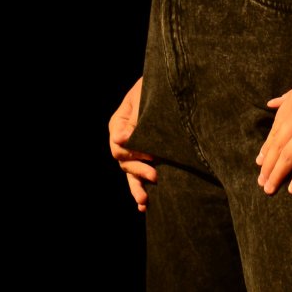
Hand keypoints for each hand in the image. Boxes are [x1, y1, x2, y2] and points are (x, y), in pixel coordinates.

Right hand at [109, 77, 157, 211]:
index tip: (151, 155)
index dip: (133, 153)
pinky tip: (144, 206)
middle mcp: (124, 139)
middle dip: (138, 171)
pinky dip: (140, 190)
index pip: (119, 145)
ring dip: (137, 188)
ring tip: (144, 201)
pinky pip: (139, 177)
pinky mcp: (147, 158)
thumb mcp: (143, 98)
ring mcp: (135, 150)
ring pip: (130, 173)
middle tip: (155, 176)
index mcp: (119, 123)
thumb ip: (133, 119)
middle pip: (124, 161)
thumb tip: (120, 138)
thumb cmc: (157, 88)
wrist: (173, 85)